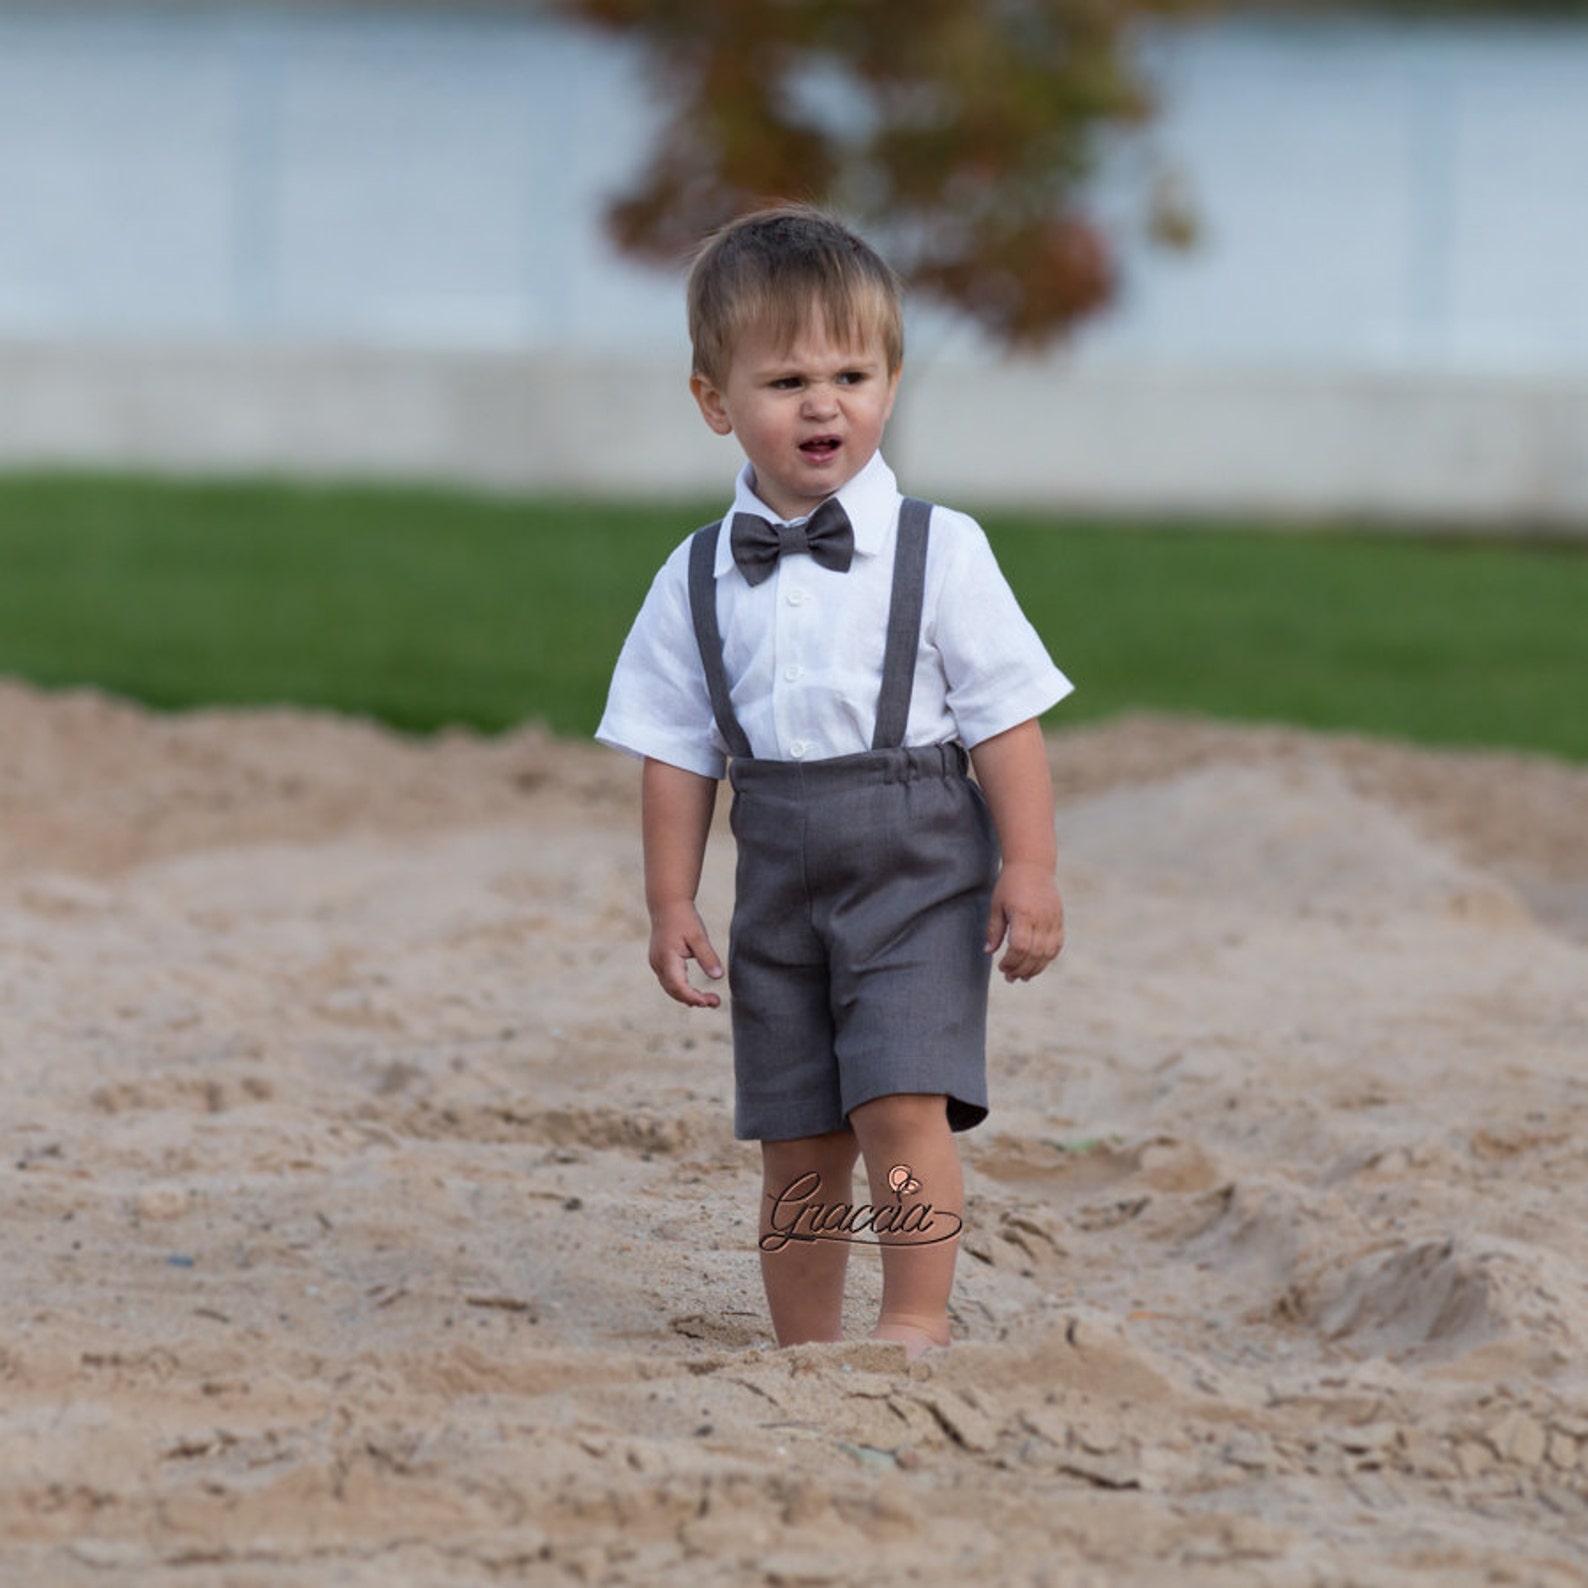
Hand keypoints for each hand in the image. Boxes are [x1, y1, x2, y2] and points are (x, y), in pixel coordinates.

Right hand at [648, 900, 724, 1007]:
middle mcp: (658, 963)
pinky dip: (682, 990)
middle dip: (693, 1000)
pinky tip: (696, 994)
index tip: (710, 1001)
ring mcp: (656, 963)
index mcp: (667, 958)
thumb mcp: (699, 936)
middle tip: (715, 1002)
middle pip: (674, 991)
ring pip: (670, 988)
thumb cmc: (684, 918)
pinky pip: (669, 982)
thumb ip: (707, 957)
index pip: (678, 986)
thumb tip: (719, 977)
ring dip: (688, 997)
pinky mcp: (659, 962)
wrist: (667, 905)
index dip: (694, 997)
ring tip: (709, 1000)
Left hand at [984, 862, 1064, 982]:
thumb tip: (988, 952)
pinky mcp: (1059, 921)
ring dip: (1035, 968)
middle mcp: (1041, 919)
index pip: (1019, 947)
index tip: (1001, 967)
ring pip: (1047, 953)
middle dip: (1021, 970)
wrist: (1033, 866)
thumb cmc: (1009, 885)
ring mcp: (1053, 920)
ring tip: (1023, 976)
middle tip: (1010, 977)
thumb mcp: (996, 905)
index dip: (1011, 962)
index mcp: (1023, 914)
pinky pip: (1056, 946)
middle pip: (1034, 954)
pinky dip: (1047, 958)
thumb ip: (994, 930)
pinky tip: (1036, 964)